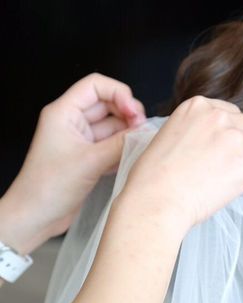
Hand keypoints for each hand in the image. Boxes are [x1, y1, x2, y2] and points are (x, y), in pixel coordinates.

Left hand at [0, 73, 145, 253]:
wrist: (36, 216)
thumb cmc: (49, 186)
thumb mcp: (90, 162)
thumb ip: (121, 144)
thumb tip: (146, 133)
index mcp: (64, 113)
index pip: (96, 85)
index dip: (119, 94)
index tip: (135, 114)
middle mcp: (73, 122)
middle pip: (109, 104)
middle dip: (129, 114)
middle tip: (142, 131)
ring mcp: (82, 141)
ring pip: (113, 126)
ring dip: (129, 133)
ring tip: (140, 145)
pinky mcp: (89, 158)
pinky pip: (113, 145)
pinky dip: (124, 148)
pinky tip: (133, 157)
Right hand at [119, 95, 242, 236]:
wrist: (155, 201)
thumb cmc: (154, 179)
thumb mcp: (170, 136)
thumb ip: (196, 131)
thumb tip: (218, 146)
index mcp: (196, 106)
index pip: (232, 114)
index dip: (234, 135)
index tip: (227, 152)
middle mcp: (217, 116)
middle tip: (235, 168)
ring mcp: (233, 138)